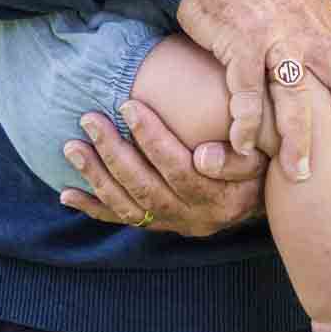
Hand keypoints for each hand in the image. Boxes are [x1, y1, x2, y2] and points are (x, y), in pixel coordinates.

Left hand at [60, 103, 264, 235]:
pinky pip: (122, 220)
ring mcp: (173, 224)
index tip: (129, 105)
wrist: (264, 197)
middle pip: (145, 187)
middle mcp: (193, 217)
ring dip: (97, 177)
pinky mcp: (159, 226)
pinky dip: (92, 207)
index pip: (179, 168)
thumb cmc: (261, 160)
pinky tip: (67, 193)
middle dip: (114, 152)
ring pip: (128, 205)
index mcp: (218, 198)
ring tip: (72, 147)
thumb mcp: (260, 155)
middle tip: (90, 119)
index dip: (151, 138)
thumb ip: (236, 157)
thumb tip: (203, 156)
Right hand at [176, 0, 330, 179]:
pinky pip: (249, 96)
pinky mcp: (241, 44)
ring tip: (299, 174)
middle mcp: (305, 26)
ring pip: (296, 99)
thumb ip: (311, 6)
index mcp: (318, 12)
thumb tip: (326, 24)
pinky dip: (247, 125)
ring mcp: (275, 37)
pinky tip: (244, 147)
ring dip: (298, 141)